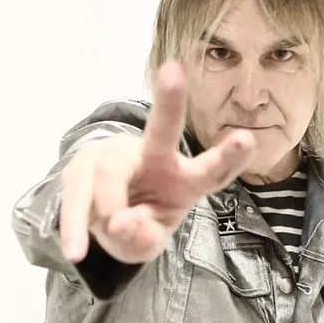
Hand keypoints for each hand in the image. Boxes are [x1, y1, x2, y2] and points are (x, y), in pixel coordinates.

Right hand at [58, 60, 256, 264]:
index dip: (229, 157)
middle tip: (173, 71)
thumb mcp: (146, 245)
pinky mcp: (81, 168)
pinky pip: (77, 199)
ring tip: (115, 232)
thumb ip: (144, 240)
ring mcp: (114, 158)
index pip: (211, 170)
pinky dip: (76, 228)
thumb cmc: (138, 223)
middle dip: (169, 102)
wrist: (99, 216)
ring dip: (111, 209)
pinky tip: (75, 251)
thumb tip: (124, 225)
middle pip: (162, 131)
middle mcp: (153, 159)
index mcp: (184, 179)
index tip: (248, 138)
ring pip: (110, 175)